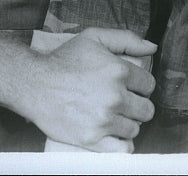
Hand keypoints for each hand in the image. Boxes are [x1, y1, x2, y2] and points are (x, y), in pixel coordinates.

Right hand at [27, 28, 155, 151]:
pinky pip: (123, 149)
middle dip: (137, 105)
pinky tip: (115, 134)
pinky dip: (123, 143)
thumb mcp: (94, 37)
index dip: (141, 85)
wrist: (35, 84)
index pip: (149, 84)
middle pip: (146, 109)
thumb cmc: (64, 59)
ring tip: (114, 115)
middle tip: (123, 102)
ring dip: (127, 122)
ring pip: (135, 128)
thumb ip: (126, 39)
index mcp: (118, 70)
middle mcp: (114, 96)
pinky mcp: (92, 139)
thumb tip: (152, 47)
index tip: (131, 86)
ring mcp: (104, 120)